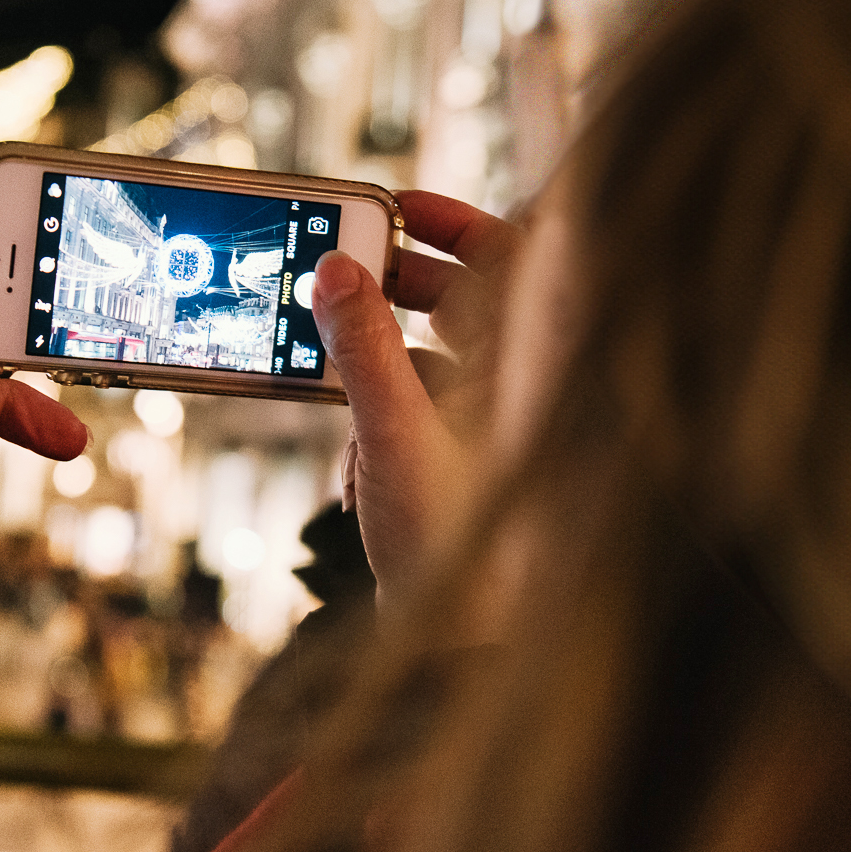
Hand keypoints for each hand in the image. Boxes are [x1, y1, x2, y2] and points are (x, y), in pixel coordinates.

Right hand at [309, 191, 522, 605]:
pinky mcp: (452, 467)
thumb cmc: (453, 544)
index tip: (396, 203)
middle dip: (391, 286)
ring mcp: (483, 431)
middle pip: (457, 303)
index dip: (457, 221)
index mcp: (522, 369)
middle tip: (334, 270)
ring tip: (328, 376)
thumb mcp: (396, 434)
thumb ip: (363, 349)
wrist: (459, 648)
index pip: (509, 261)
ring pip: (424, 359)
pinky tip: (356, 468)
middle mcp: (511, 392)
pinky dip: (376, 421)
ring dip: (373, 365)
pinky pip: (410, 413)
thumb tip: (334, 270)